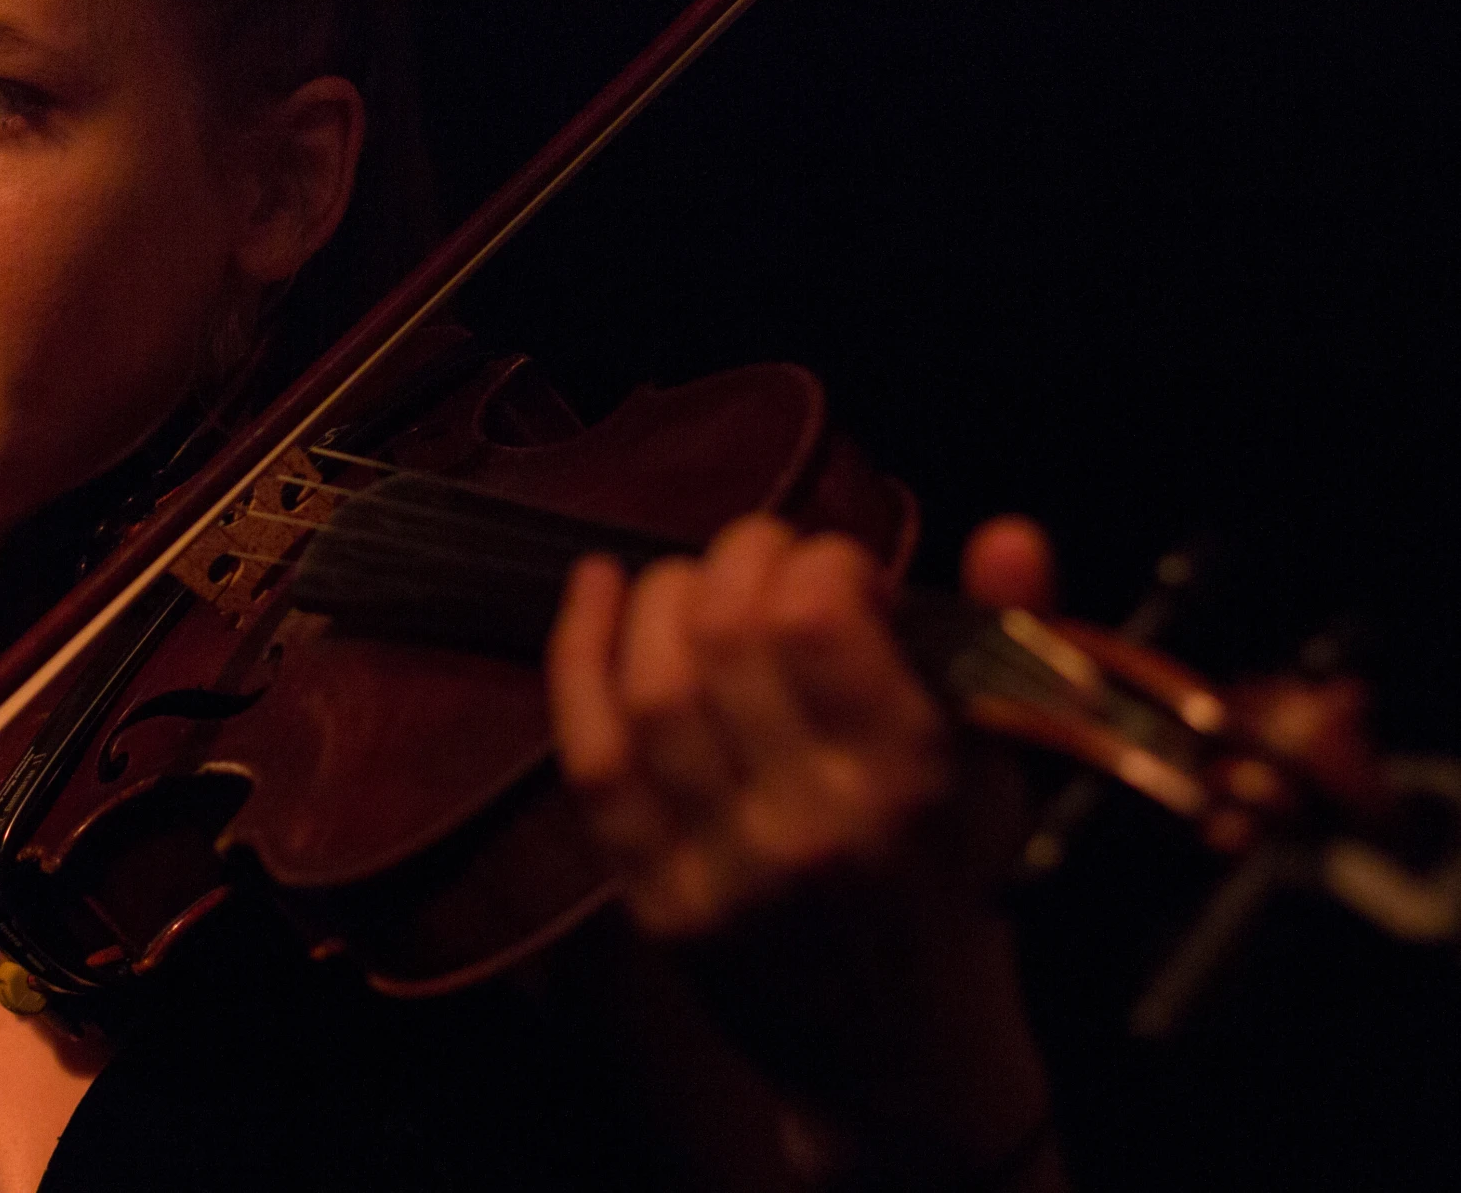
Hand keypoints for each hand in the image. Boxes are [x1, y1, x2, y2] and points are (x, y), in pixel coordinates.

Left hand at [545, 513, 1056, 937]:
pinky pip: (589, 753)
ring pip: (653, 688)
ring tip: (697, 582)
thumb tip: (1008, 535)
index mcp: (906, 786)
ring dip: (663, 598)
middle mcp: (806, 826)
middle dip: (740, 559)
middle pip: (727, 639)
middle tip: (765, 556)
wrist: (899, 1055)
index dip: (818, 561)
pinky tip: (594, 586)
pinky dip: (580, 654)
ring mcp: (717, 866)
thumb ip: (1010, 636)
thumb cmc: (954, 881)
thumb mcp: (1005, 764)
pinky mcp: (650, 894)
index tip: (842, 570)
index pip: (817, 624)